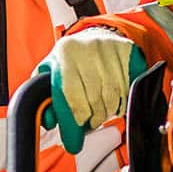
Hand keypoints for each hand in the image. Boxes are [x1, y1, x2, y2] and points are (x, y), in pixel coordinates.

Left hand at [36, 28, 147, 152]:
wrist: (96, 34)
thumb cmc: (71, 57)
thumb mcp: (51, 69)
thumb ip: (44, 95)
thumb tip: (48, 121)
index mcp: (64, 53)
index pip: (70, 94)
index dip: (74, 119)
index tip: (75, 136)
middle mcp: (86, 49)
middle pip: (93, 98)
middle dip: (92, 118)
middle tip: (90, 124)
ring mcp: (108, 49)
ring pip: (112, 96)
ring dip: (107, 112)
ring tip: (101, 114)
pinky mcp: (126, 51)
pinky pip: (127, 88)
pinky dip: (122, 102)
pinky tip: (115, 103)